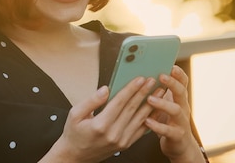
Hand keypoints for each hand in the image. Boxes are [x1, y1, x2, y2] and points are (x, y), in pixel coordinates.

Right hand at [41, 77, 156, 162]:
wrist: (75, 156)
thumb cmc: (74, 134)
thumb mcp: (75, 114)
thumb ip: (91, 101)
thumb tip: (105, 89)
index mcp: (100, 125)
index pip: (119, 102)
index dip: (131, 89)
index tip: (140, 78)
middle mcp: (113, 134)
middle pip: (132, 109)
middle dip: (143, 92)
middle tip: (153, 80)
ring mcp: (121, 141)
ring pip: (140, 119)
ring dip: (151, 104)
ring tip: (160, 91)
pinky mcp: (125, 145)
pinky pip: (141, 130)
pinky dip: (150, 119)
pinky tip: (155, 109)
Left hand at [144, 65, 204, 162]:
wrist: (179, 146)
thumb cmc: (167, 121)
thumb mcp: (164, 104)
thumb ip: (157, 91)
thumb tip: (141, 74)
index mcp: (179, 98)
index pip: (183, 82)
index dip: (179, 74)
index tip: (171, 65)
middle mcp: (183, 108)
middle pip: (181, 92)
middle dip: (172, 83)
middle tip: (161, 76)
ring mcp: (181, 122)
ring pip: (176, 110)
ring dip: (163, 103)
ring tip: (150, 99)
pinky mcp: (177, 136)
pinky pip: (169, 130)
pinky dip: (158, 126)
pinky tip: (147, 121)